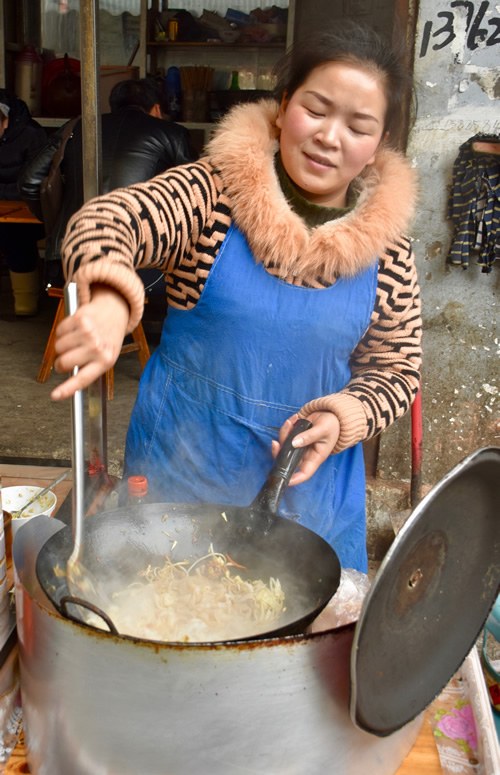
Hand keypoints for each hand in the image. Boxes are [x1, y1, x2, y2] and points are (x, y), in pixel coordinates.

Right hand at [50, 285, 129, 400]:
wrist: (114, 312)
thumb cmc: (107, 338)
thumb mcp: (106, 358)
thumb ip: (90, 369)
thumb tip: (68, 385)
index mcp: (105, 362)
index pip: (82, 379)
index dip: (66, 389)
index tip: (55, 396)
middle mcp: (97, 348)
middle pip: (63, 363)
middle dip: (61, 363)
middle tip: (69, 357)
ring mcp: (88, 333)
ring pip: (58, 347)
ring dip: (62, 346)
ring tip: (76, 341)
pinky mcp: (79, 319)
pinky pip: (58, 332)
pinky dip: (62, 332)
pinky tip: (74, 330)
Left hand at [272, 412, 339, 485]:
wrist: (331, 413)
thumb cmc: (332, 424)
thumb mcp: (323, 430)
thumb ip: (309, 436)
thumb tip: (294, 443)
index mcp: (315, 457)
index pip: (304, 473)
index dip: (294, 479)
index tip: (284, 479)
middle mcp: (305, 454)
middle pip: (288, 460)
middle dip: (279, 452)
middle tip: (275, 443)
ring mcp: (299, 445)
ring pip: (284, 446)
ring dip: (283, 434)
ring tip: (290, 422)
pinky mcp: (295, 436)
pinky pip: (285, 435)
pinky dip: (286, 427)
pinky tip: (294, 418)